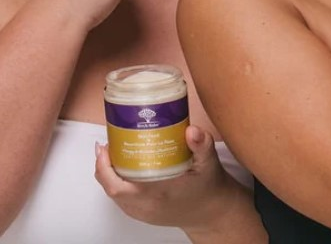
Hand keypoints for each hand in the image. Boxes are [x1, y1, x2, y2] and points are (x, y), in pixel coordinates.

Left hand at [95, 126, 232, 230]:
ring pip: (115, 195)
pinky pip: (122, 198)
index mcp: (156, 195)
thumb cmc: (209, 187)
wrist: (212, 213)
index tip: (105, 147)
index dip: (105, 168)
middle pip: (111, 189)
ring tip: (114, 151)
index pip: (118, 188)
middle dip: (104, 166)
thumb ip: (202, 145)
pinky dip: (118, 182)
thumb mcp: (209, 163)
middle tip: (108, 143)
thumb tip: (192, 130)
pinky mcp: (145, 213)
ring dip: (109, 174)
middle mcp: (145, 207)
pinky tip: (124, 166)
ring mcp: (143, 212)